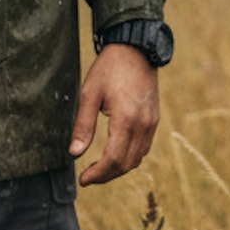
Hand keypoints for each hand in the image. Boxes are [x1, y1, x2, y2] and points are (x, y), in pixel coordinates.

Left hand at [69, 46, 159, 184]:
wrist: (136, 50)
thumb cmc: (109, 69)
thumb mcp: (89, 94)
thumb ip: (83, 126)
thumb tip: (75, 154)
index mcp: (126, 120)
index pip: (113, 160)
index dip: (97, 174)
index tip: (83, 180)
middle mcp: (143, 125)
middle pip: (126, 164)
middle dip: (106, 175)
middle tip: (88, 177)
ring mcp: (151, 123)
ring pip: (137, 159)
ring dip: (118, 168)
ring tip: (98, 168)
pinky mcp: (154, 120)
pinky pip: (144, 148)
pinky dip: (129, 157)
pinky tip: (114, 154)